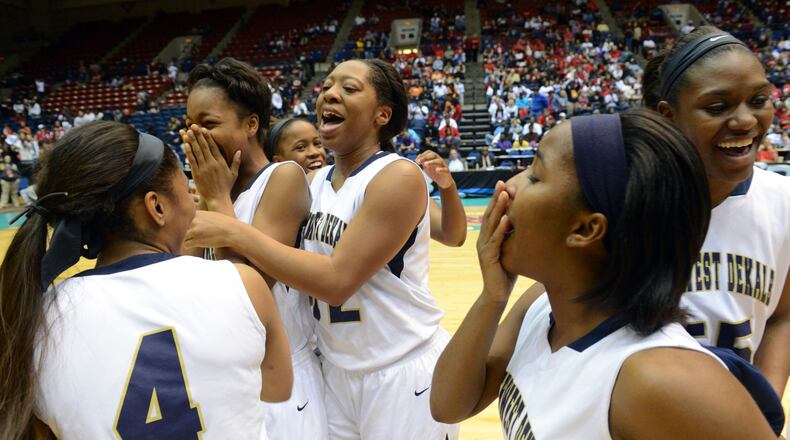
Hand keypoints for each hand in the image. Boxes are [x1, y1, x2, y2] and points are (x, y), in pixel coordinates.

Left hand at [181, 125, 239, 207]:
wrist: (218, 199)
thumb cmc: (226, 187)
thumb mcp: (233, 174)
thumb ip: (236, 162)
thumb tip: (239, 151)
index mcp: (221, 162)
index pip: (214, 146)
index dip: (208, 137)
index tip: (204, 129)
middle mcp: (212, 163)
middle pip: (204, 146)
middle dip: (198, 135)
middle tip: (193, 126)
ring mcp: (204, 168)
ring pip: (197, 151)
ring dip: (192, 140)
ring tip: (187, 132)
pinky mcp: (197, 173)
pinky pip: (192, 160)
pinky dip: (188, 151)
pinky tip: (185, 144)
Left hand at [185, 210, 243, 249]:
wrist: (232, 231)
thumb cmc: (224, 223)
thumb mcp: (210, 214)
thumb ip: (200, 216)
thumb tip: (194, 218)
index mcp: (196, 213)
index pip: (183, 218)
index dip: (184, 224)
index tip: (188, 228)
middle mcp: (193, 221)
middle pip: (180, 227)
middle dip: (184, 232)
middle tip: (190, 236)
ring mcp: (193, 231)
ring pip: (182, 236)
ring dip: (186, 239)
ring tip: (194, 240)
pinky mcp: (196, 241)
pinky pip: (185, 245)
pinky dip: (189, 246)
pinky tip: (196, 245)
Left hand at [416, 150, 454, 188]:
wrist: (443, 182)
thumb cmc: (434, 173)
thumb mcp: (427, 168)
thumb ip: (423, 162)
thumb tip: (418, 156)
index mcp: (434, 158)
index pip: (429, 152)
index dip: (422, 155)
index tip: (416, 160)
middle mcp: (439, 160)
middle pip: (434, 154)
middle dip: (425, 157)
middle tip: (418, 162)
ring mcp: (444, 165)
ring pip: (439, 161)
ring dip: (432, 162)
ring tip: (425, 164)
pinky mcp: (447, 172)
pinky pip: (445, 169)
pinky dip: (441, 169)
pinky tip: (436, 170)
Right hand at [477, 180, 515, 302]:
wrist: (497, 294)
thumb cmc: (506, 273)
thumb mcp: (511, 251)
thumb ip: (514, 238)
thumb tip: (527, 224)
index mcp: (487, 237)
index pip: (492, 214)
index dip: (497, 199)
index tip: (504, 185)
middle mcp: (483, 240)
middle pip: (489, 215)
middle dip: (496, 198)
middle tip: (501, 183)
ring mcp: (484, 248)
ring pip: (491, 224)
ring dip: (498, 209)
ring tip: (504, 195)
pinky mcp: (488, 257)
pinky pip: (495, 241)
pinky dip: (500, 229)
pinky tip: (506, 219)